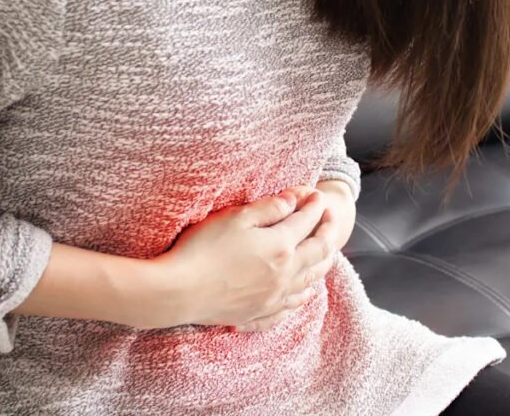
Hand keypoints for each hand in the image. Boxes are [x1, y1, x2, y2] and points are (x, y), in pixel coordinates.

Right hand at [131, 184, 339, 331]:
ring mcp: (274, 297)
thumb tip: (294, 200)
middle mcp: (285, 274)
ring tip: (328, 253)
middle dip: (328, 231)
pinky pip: (292, 307)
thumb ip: (269, 208)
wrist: (178, 292)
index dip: (314, 206)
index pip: (307, 222)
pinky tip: (305, 293)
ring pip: (311, 281)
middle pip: (318, 252)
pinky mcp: (260, 314)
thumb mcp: (236, 218)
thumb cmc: (202, 249)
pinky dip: (304, 296)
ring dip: (323, 264)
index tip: (317, 195)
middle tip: (331, 219)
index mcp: (280, 246)